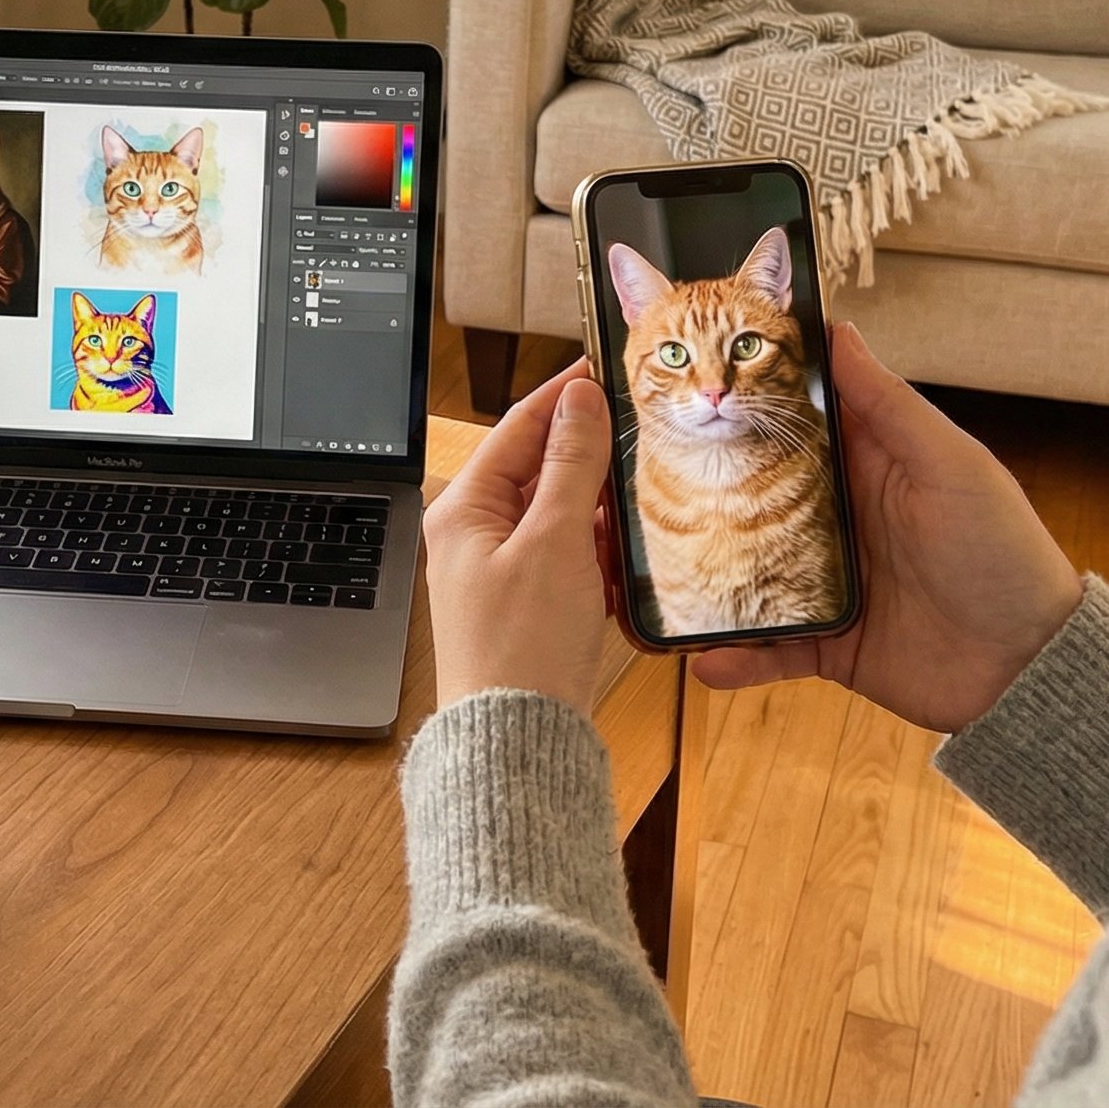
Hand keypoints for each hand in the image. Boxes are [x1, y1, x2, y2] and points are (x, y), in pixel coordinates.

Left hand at [420, 360, 612, 714]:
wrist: (516, 742)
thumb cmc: (520, 647)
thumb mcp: (554, 541)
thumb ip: (571, 466)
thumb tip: (580, 400)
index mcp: (463, 509)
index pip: (518, 427)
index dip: (564, 394)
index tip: (604, 365)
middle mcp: (475, 534)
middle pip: (538, 466)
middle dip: (586, 444)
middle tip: (639, 417)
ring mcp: (502, 570)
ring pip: (557, 509)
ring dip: (597, 494)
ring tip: (644, 470)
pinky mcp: (529, 603)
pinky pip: (568, 551)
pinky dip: (598, 539)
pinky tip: (630, 537)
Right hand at [689, 323, 1081, 733]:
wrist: (1031, 667)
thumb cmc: (1003, 553)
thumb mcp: (950, 465)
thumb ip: (889, 405)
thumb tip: (838, 331)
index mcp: (868, 466)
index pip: (793, 422)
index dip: (744, 401)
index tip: (691, 381)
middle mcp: (840, 519)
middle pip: (754, 497)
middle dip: (702, 492)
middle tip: (639, 486)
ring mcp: (829, 583)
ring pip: (748, 571)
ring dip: (705, 577)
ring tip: (655, 580)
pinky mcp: (829, 643)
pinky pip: (770, 648)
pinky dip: (736, 657)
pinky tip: (704, 659)